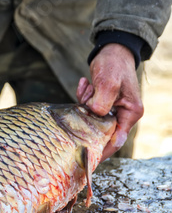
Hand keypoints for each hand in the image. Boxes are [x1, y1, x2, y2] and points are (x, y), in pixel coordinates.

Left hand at [77, 43, 142, 160]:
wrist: (110, 52)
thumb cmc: (113, 65)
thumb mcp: (108, 83)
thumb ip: (102, 103)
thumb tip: (97, 120)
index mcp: (130, 113)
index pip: (116, 141)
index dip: (100, 151)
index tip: (85, 160)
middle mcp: (122, 115)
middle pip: (100, 131)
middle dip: (87, 118)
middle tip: (86, 99)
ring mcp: (110, 111)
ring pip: (90, 119)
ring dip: (84, 104)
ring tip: (89, 87)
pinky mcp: (100, 105)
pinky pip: (86, 109)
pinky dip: (82, 98)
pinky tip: (85, 84)